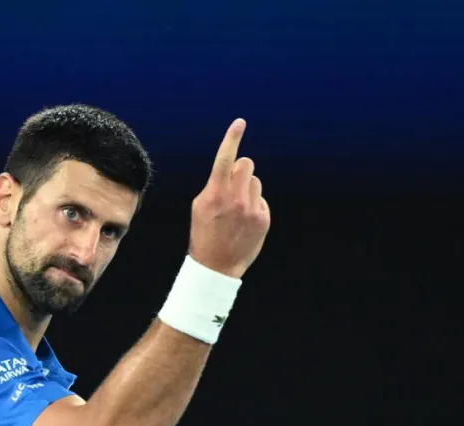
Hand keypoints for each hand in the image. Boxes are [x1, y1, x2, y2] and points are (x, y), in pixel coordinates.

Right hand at [189, 119, 270, 278]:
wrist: (217, 265)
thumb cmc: (204, 232)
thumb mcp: (199, 206)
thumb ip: (214, 184)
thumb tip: (231, 169)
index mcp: (216, 193)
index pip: (226, 158)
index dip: (232, 138)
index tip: (240, 122)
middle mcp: (236, 198)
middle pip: (247, 164)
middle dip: (240, 170)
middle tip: (231, 187)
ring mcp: (252, 209)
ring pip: (255, 181)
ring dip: (247, 189)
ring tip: (236, 209)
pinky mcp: (263, 218)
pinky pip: (261, 199)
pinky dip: (254, 205)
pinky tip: (244, 221)